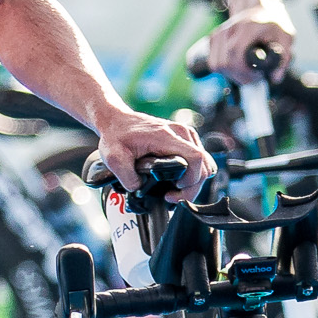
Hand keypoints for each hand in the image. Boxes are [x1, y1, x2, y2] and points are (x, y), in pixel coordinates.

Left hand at [89, 103, 211, 195]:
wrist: (116, 120)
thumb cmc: (116, 135)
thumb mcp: (113, 158)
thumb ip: (126, 177)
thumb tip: (139, 189)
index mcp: (166, 137)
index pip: (195, 158)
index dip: (191, 179)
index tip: (175, 188)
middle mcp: (180, 133)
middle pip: (204, 165)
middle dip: (192, 187)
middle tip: (171, 197)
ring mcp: (184, 135)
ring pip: (204, 164)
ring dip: (193, 182)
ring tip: (174, 191)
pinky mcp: (184, 139)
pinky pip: (198, 160)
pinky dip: (192, 174)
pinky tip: (176, 181)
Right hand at [199, 4, 292, 82]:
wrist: (258, 7)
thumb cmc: (273, 22)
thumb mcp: (286, 36)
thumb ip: (284, 57)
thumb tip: (275, 78)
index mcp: (248, 27)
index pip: (235, 52)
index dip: (243, 69)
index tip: (256, 75)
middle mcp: (230, 29)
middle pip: (224, 62)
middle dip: (239, 76)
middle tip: (254, 78)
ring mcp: (219, 33)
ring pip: (216, 64)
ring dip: (231, 74)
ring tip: (246, 73)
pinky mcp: (214, 38)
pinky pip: (213, 62)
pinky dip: (225, 69)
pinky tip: (238, 66)